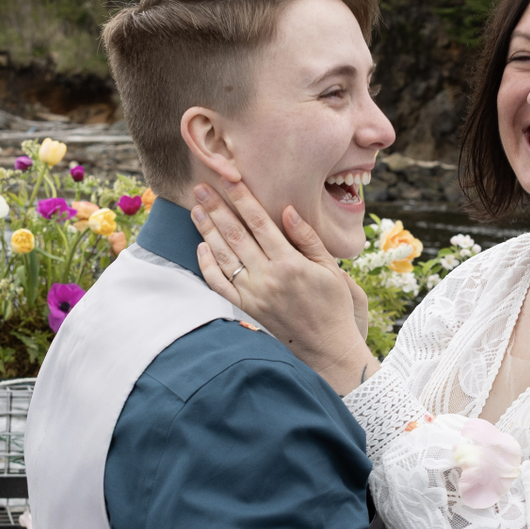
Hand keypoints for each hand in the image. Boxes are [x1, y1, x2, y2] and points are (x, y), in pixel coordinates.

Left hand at [194, 180, 376, 391]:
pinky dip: (207, 266)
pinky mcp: (246, 310)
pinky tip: (201, 247)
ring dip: (207, 231)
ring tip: (196, 210)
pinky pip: (219, 285)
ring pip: (223, 257)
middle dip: (217, 208)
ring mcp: (254, 295)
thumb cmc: (333, 306)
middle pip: (235, 236)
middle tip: (201, 188)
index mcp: (290, 263)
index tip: (229, 179)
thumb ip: (307, 238)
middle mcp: (268, 277)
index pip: (260, 223)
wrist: (328, 349)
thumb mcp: (330, 269)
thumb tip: (288, 210)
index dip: (242, 199)